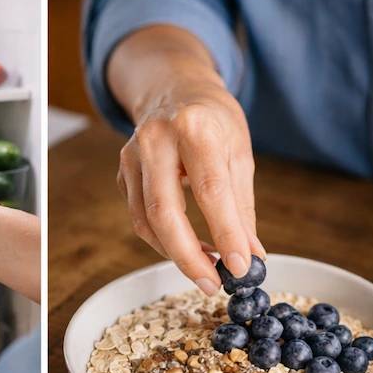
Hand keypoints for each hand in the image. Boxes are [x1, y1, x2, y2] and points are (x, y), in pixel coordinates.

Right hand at [117, 81, 264, 294]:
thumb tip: (251, 255)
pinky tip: (187, 246)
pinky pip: (139, 216)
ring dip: (175, 253)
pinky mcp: (121, 172)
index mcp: (194, 127)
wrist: (174, 88)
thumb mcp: (240, 152)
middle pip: (165, 212)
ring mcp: (131, 156)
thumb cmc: (214, 119)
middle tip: (213, 284)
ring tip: (206, 269)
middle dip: (189, 256)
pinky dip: (163, 239)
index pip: (211, 190)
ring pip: (146, 221)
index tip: (242, 267)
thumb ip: (242, 205)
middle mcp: (155, 140)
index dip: (226, 233)